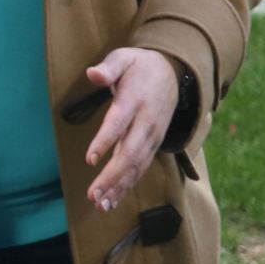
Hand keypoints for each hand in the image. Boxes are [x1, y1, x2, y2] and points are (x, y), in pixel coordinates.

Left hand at [83, 48, 179, 211]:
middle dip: (112, 176)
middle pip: (129, 153)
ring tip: (100, 205)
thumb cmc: (140, 66)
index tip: (90, 159)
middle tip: (93, 195)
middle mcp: (145, 123)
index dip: (105, 141)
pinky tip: (111, 201)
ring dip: (119, 187)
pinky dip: (126, 185)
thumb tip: (92, 73)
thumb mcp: (123, 58)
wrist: (173, 72)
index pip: (118, 123)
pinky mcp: (153, 145)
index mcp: (134, 101)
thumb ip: (108, 68)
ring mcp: (152, 136)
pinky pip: (140, 168)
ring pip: (136, 166)